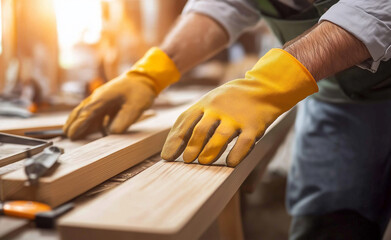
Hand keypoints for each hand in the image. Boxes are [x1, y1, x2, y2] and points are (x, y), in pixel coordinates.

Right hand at [63, 47, 179, 139]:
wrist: (145, 77)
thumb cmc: (140, 91)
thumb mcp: (135, 107)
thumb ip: (123, 121)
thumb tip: (110, 133)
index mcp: (103, 97)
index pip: (87, 113)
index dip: (78, 125)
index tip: (71, 135)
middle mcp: (99, 97)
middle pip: (81, 111)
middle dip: (72, 123)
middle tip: (65, 135)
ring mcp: (102, 98)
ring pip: (86, 111)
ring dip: (79, 122)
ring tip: (72, 134)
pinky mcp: (107, 100)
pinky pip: (95, 111)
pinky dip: (89, 120)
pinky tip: (90, 129)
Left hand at [161, 49, 317, 166]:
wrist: (263, 88)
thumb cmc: (230, 100)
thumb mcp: (210, 102)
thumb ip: (195, 119)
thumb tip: (177, 145)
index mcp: (204, 104)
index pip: (184, 122)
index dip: (174, 141)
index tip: (166, 157)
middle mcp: (218, 109)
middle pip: (200, 130)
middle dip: (191, 147)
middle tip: (186, 161)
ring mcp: (236, 117)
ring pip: (220, 136)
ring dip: (210, 151)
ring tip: (203, 162)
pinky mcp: (253, 125)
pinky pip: (244, 142)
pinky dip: (237, 153)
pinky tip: (230, 163)